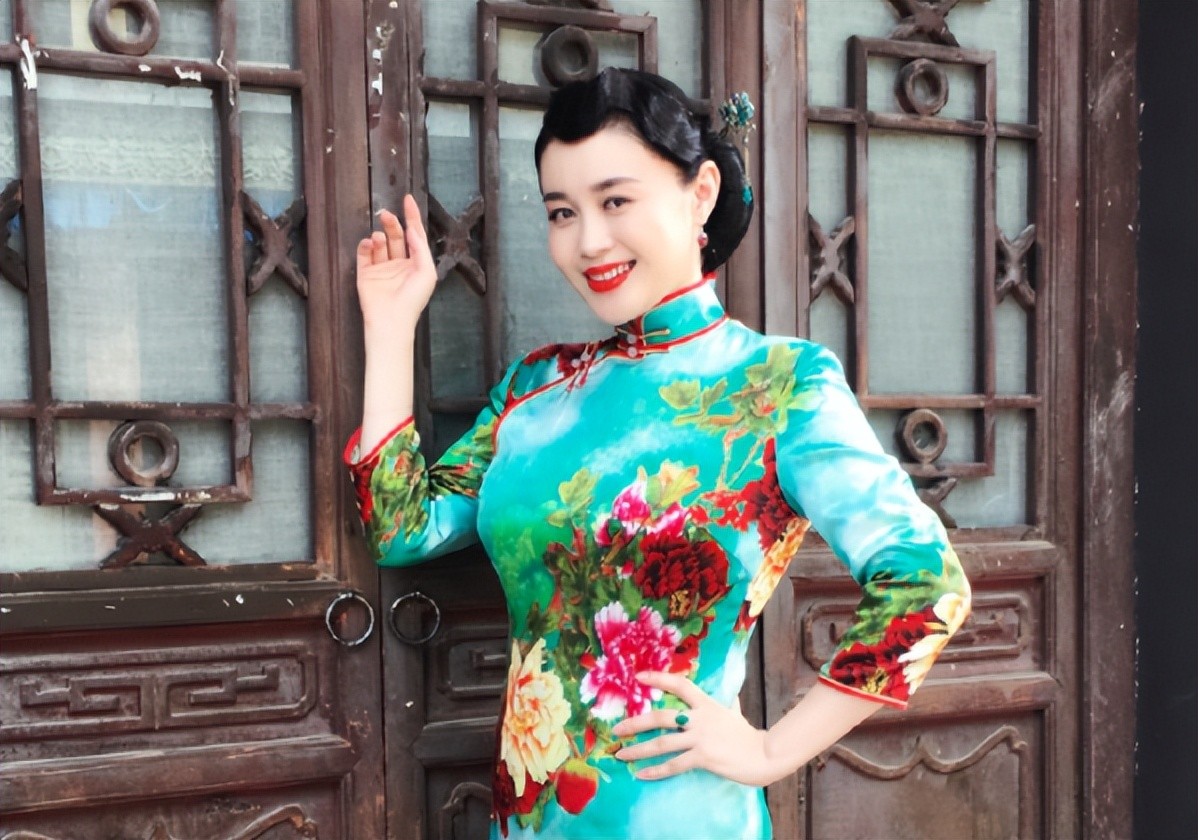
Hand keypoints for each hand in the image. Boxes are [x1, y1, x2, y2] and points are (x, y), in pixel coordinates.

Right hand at [355, 194, 436, 332]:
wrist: (390, 320)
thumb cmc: (413, 299)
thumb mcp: (426, 272)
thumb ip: (421, 248)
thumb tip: (413, 230)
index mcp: (416, 263)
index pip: (414, 235)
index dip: (412, 217)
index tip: (408, 200)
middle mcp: (399, 264)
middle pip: (395, 236)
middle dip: (392, 224)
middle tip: (386, 214)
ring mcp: (381, 269)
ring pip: (380, 244)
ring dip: (379, 236)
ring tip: (378, 237)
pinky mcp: (365, 274)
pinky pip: (364, 254)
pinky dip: (365, 245)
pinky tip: (369, 243)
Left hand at [610, 672, 783, 785]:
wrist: (764, 754)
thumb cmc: (748, 735)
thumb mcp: (735, 713)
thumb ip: (728, 704)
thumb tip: (730, 698)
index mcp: (706, 704)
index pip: (679, 685)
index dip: (658, 679)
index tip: (638, 677)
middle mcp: (699, 719)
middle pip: (660, 717)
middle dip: (635, 723)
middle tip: (617, 729)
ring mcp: (700, 738)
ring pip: (661, 743)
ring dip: (638, 750)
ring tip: (621, 754)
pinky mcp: (703, 757)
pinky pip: (673, 765)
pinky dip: (656, 771)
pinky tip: (642, 774)